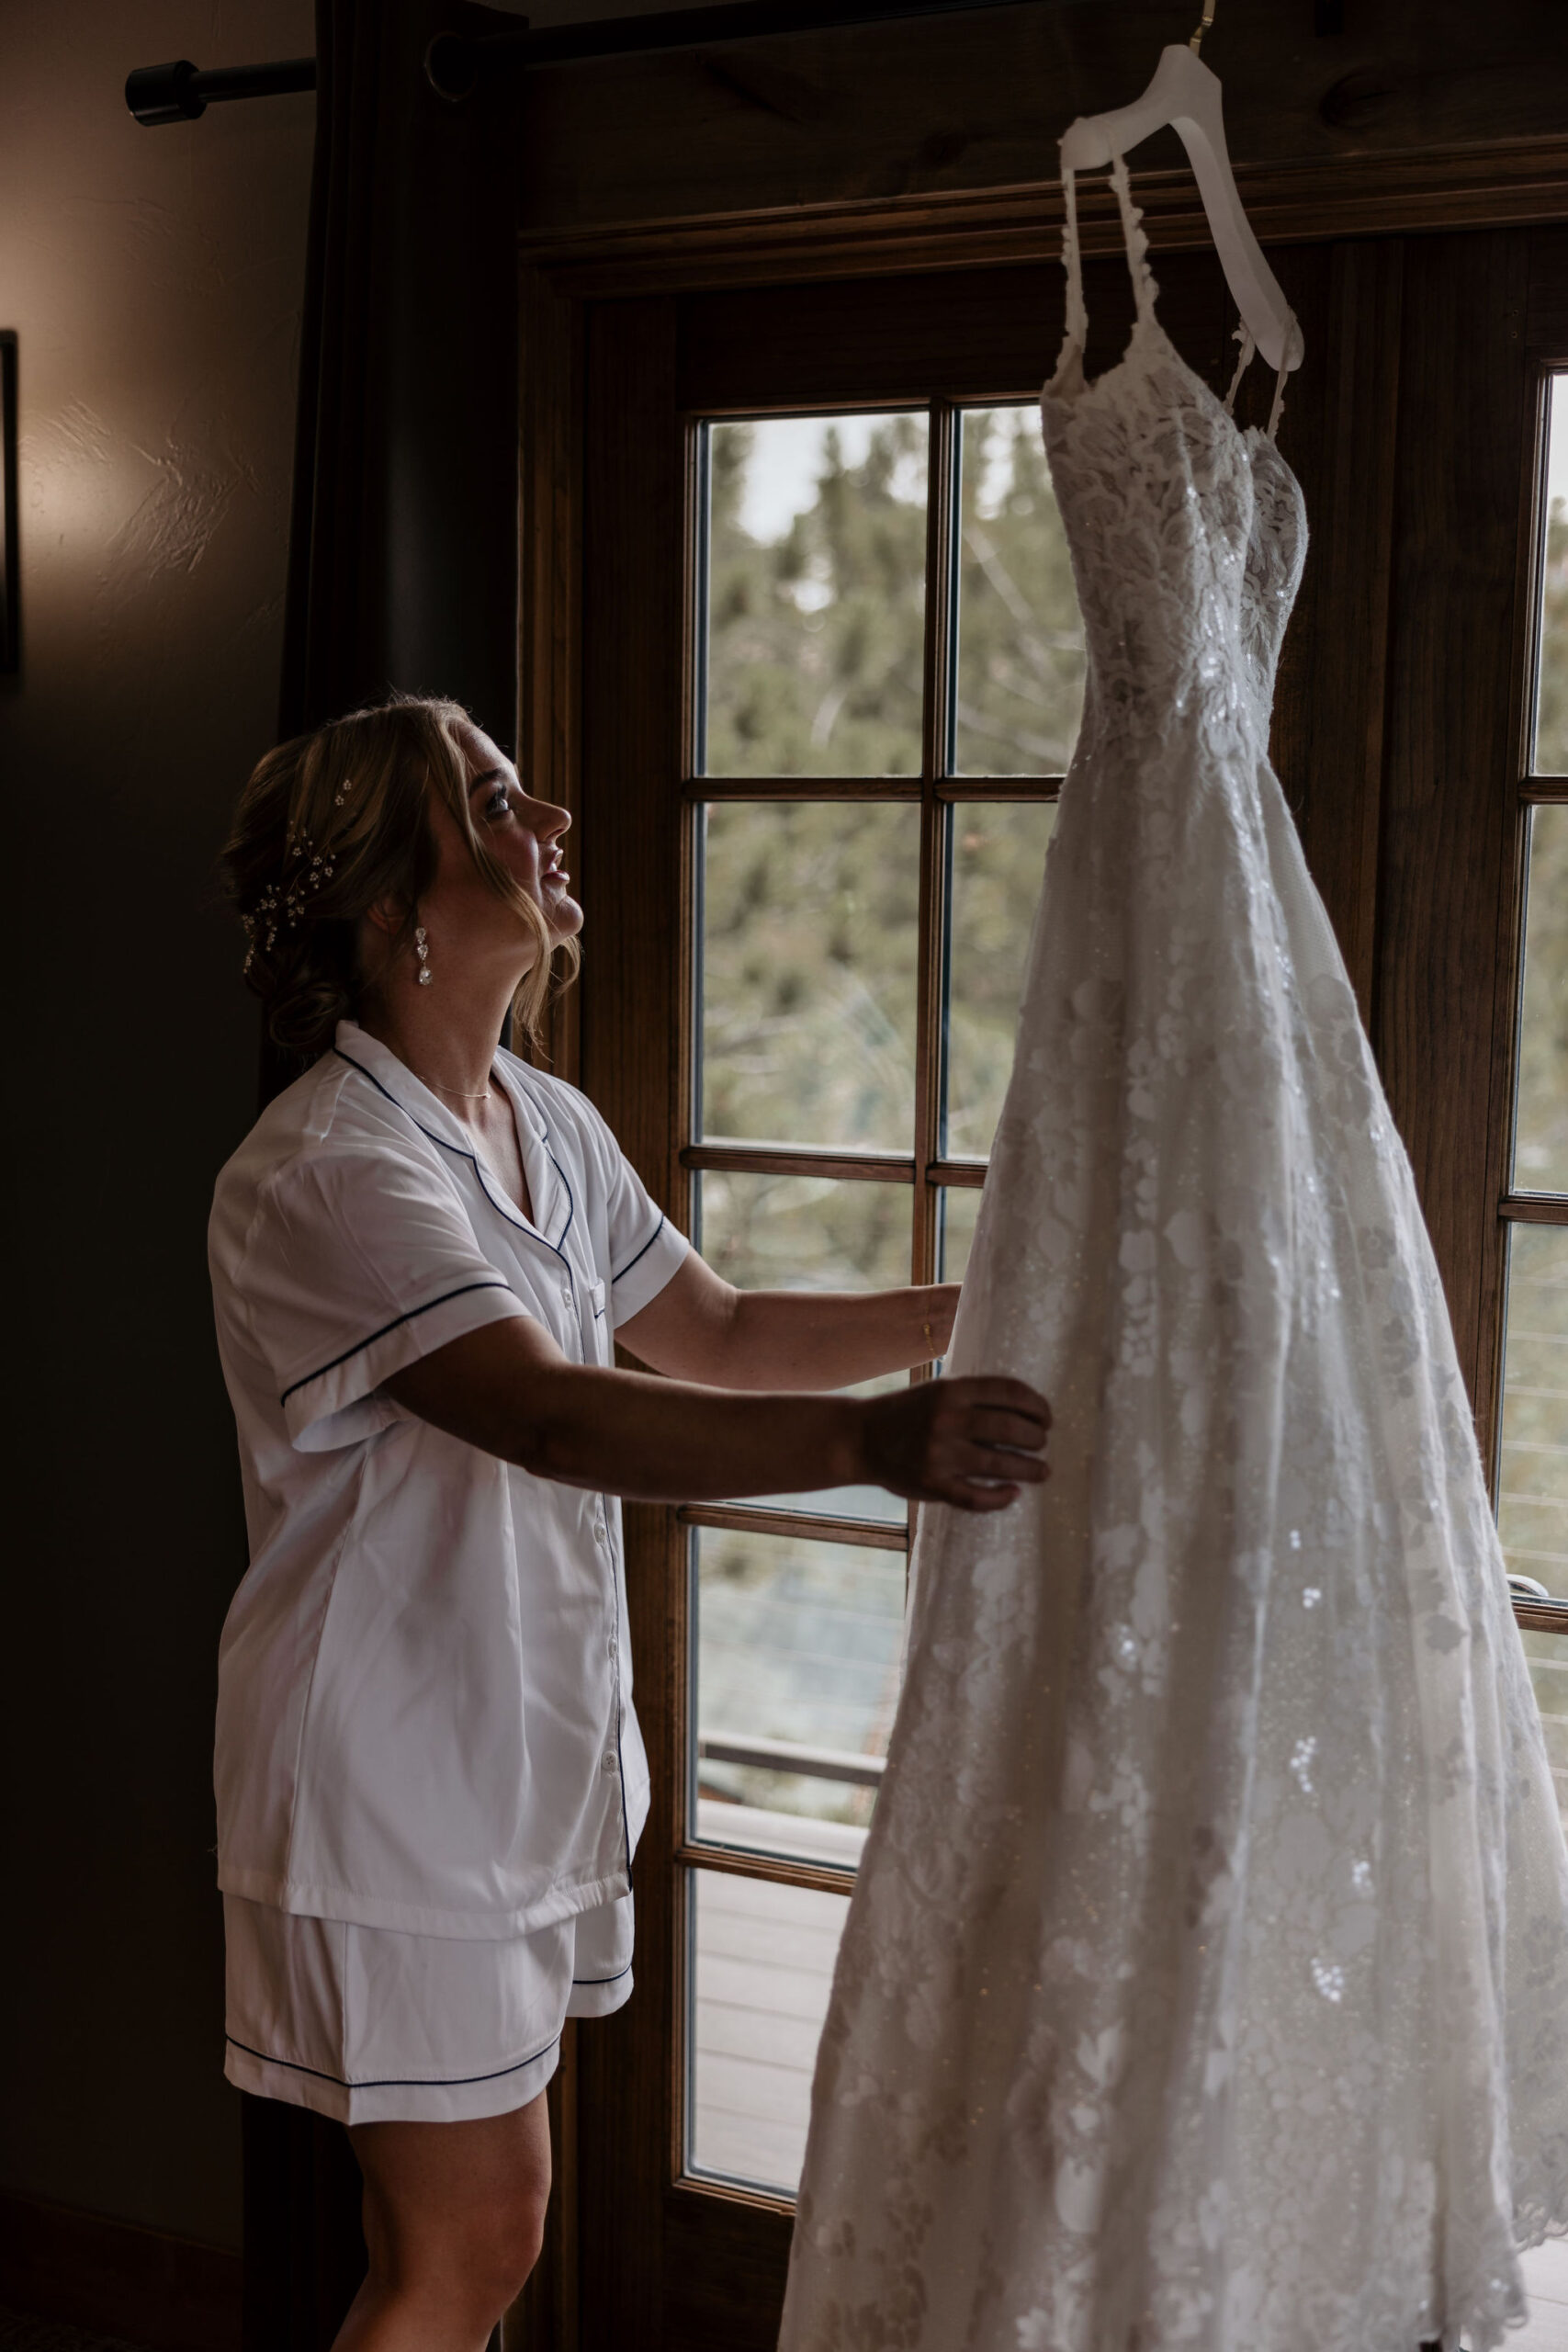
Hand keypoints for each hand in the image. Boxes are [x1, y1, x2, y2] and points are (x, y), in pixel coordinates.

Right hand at [859, 1377, 1049, 1512]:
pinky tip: (1012, 1494)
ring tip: (1042, 1471)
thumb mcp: (938, 1391)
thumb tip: (1027, 1410)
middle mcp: (947, 1419)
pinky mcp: (932, 1484)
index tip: (1047, 1417)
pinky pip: (976, 1497)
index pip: (1008, 1392)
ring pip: (1000, 1464)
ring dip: (1030, 1469)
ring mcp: (939, 1454)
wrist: (859, 1438)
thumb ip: (974, 1397)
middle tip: (1042, 1443)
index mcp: (951, 1391)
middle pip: (1011, 1427)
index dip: (1037, 1405)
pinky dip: (1000, 1497)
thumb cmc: (906, 1413)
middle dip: (1036, 1438)